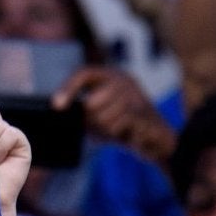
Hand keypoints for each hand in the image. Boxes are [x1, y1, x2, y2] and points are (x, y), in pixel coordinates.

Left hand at [53, 65, 174, 165]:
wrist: (158, 142)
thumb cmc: (124, 129)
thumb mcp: (99, 119)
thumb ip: (82, 114)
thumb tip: (61, 112)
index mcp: (111, 76)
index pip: (84, 73)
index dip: (69, 88)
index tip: (57, 105)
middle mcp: (124, 80)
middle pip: (91, 102)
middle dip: (91, 122)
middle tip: (101, 129)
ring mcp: (136, 94)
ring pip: (104, 118)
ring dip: (106, 131)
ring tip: (118, 132)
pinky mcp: (144, 112)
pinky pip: (119, 125)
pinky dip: (119, 134)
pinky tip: (129, 135)